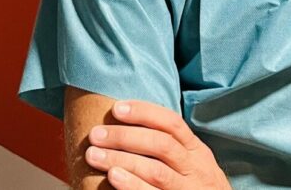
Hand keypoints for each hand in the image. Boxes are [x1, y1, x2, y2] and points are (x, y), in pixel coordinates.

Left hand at [83, 99, 231, 188]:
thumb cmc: (196, 188)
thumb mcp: (193, 165)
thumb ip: (170, 148)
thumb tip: (127, 126)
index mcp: (196, 152)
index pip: (172, 123)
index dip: (144, 112)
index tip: (116, 108)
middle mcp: (195, 169)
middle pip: (161, 145)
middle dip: (125, 137)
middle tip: (95, 135)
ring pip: (156, 171)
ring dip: (122, 161)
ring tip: (94, 156)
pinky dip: (133, 186)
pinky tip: (114, 179)